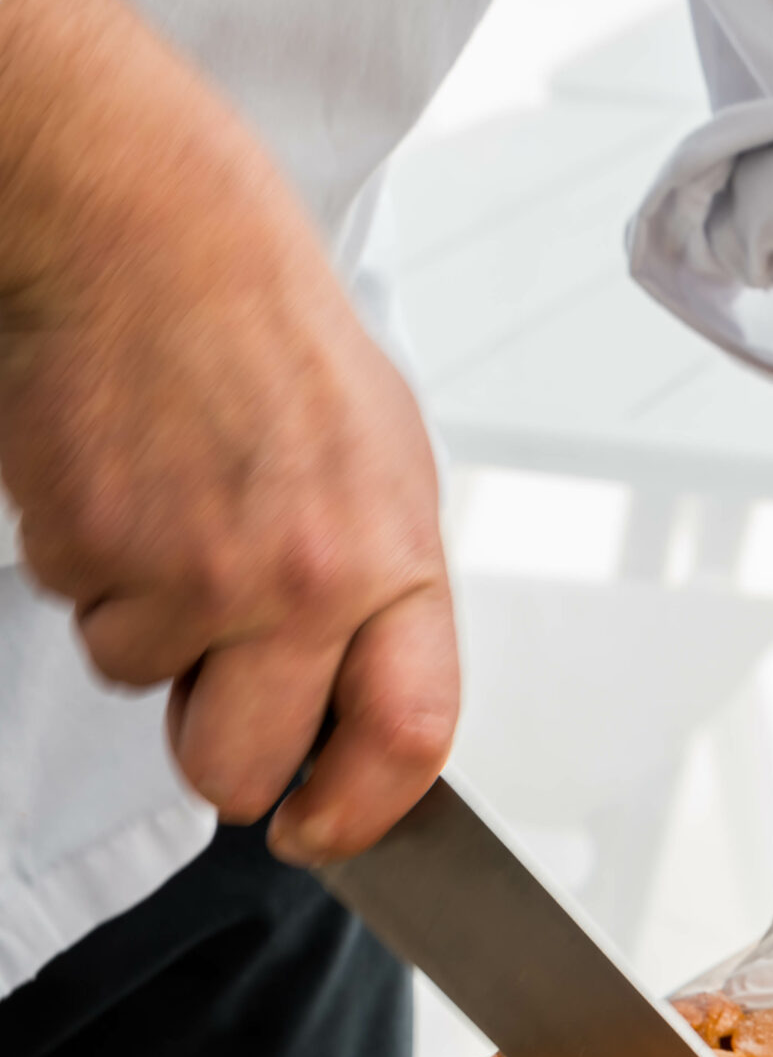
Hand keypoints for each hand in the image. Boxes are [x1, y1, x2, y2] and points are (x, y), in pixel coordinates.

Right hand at [0, 0, 456, 860]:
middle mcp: (301, 579)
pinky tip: (119, 481)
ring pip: (142, 686)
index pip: (408, 739)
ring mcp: (189, 568)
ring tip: (169, 514)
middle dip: (218, 759)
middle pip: (241, 767)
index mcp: (392, 557)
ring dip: (145, 627)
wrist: (145, 226)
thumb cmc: (268, 334)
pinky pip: (79, 611)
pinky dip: (88, 564)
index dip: (358, 811)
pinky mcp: (87, 545)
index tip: (322, 830)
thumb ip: (381, 597)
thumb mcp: (383, 463)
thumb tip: (364, 715)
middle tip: (211, 689)